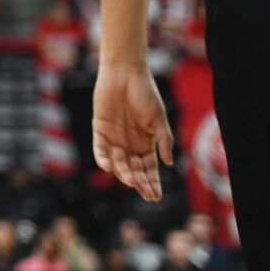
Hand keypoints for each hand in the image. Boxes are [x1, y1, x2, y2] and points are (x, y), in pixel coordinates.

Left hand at [92, 61, 173, 201]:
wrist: (125, 73)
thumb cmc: (145, 94)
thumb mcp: (158, 119)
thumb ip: (164, 141)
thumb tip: (170, 165)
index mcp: (146, 143)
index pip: (149, 169)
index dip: (152, 182)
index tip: (155, 196)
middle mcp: (129, 144)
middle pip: (134, 169)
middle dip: (140, 182)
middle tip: (145, 194)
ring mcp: (114, 138)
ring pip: (118, 162)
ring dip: (123, 172)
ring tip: (130, 181)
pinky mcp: (99, 129)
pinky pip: (99, 148)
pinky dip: (102, 158)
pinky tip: (108, 167)